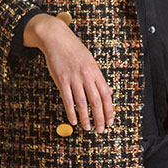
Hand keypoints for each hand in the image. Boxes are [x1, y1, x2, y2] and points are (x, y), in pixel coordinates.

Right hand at [23, 13, 113, 132]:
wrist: (57, 38)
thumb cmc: (73, 50)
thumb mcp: (90, 61)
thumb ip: (98, 78)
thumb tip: (108, 93)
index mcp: (95, 71)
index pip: (106, 95)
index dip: (109, 111)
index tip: (110, 122)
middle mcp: (86, 75)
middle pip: (96, 102)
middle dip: (99, 119)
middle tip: (100, 130)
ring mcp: (74, 78)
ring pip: (82, 104)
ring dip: (86, 119)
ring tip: (87, 128)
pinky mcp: (61, 80)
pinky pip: (68, 100)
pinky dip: (71, 112)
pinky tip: (73, 120)